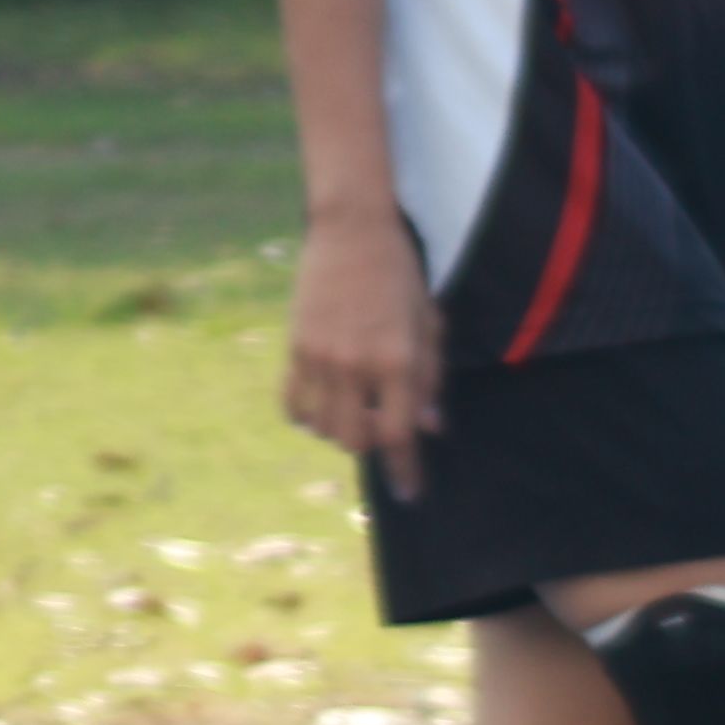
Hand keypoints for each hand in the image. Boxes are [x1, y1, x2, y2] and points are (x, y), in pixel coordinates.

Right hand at [283, 204, 440, 501]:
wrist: (351, 231)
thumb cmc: (400, 274)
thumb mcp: (428, 324)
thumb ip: (429, 378)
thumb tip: (430, 427)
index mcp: (398, 360)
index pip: (400, 434)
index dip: (406, 470)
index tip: (409, 493)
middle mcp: (357, 366)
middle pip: (355, 440)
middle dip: (371, 445)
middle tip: (382, 428)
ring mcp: (320, 358)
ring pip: (322, 427)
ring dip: (340, 430)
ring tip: (354, 411)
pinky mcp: (295, 348)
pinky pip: (293, 403)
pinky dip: (307, 416)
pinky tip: (323, 405)